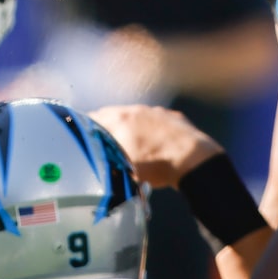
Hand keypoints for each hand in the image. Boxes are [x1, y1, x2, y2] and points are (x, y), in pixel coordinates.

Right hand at [92, 103, 220, 187]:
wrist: (194, 159)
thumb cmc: (157, 165)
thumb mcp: (125, 168)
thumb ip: (109, 161)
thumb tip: (100, 164)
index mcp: (121, 119)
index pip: (94, 118)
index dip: (86, 128)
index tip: (83, 136)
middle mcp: (137, 110)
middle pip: (114, 114)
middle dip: (107, 126)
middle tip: (104, 141)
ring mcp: (156, 112)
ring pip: (136, 117)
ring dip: (130, 127)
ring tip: (131, 145)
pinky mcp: (173, 117)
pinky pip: (155, 121)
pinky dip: (150, 130)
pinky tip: (154, 144)